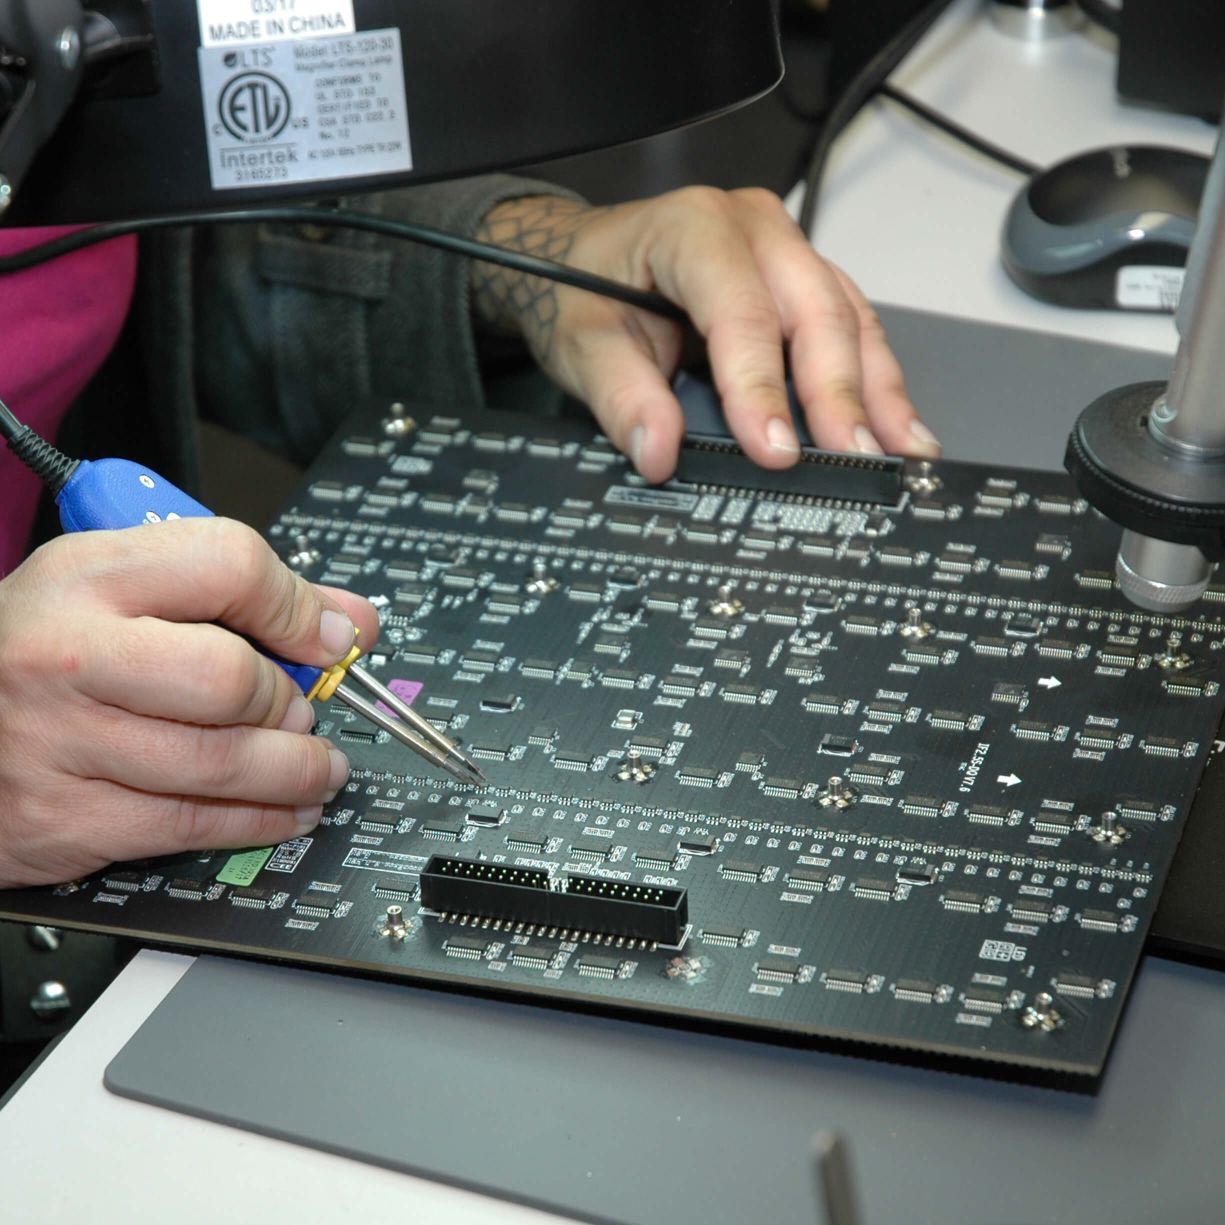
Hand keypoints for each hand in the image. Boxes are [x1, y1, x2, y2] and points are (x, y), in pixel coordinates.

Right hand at [0, 519, 379, 887]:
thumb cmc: (36, 649)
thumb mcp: (117, 589)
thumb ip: (234, 592)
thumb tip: (346, 622)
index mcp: (88, 577)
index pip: (228, 566)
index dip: (298, 606)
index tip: (331, 636)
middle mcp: (67, 654)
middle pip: (229, 679)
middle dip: (292, 703)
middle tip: (309, 714)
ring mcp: (60, 741)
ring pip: (221, 763)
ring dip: (296, 772)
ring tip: (319, 769)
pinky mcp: (62, 818)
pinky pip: (190, 825)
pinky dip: (258, 822)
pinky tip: (285, 811)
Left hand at [473, 186, 938, 482]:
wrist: (584, 257)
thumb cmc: (586, 288)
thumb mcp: (583, 343)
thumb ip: (620, 396)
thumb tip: (658, 452)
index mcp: (693, 229)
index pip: (740, 311)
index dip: (760, 386)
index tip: (775, 449)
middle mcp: (753, 229)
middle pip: (813, 310)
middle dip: (838, 393)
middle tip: (856, 458)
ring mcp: (786, 250)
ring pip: (846, 319)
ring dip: (877, 390)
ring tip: (901, 451)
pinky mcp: (803, 281)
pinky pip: (852, 327)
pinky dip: (875, 380)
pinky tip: (897, 425)